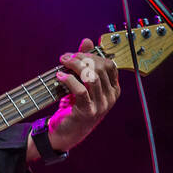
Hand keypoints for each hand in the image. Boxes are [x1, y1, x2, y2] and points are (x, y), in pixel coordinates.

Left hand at [48, 38, 120, 153]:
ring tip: (62, 63)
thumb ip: (85, 62)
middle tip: (65, 58)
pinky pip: (81, 90)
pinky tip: (59, 76)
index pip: (109, 65)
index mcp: (113, 89)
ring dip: (75, 66)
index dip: (92, 56)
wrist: (65, 131)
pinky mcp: (87, 111)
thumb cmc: (74, 105)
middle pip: (100, 68)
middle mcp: (110, 97)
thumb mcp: (80, 82)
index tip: (75, 54)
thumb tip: (87, 41)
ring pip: (91, 77)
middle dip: (81, 59)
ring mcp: (101, 106)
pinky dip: (69, 80)